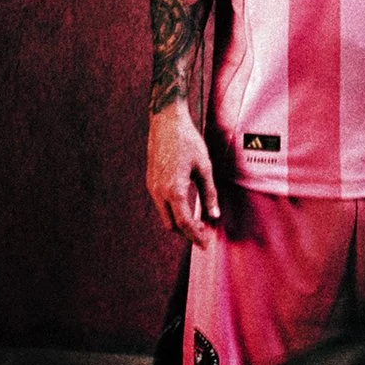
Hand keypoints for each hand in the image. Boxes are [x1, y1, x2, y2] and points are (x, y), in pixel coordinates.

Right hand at [147, 104, 220, 248]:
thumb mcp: (204, 166)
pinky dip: (173, 210)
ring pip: (165, 215)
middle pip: (171, 224)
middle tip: (204, 233)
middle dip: (187, 232)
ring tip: (198, 220)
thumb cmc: (188, 141)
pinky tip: (186, 205)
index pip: (184, 223)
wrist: (166, 121)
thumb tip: (214, 216)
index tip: (206, 244)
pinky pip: (161, 204)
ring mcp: (152, 186)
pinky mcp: (151, 180)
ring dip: (179, 221)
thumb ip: (209, 193)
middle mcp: (159, 191)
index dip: (196, 236)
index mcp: (173, 190)